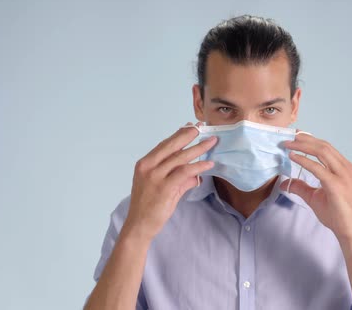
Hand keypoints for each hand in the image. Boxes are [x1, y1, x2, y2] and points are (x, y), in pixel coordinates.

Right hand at [122, 122, 215, 242]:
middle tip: (203, 127)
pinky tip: (209, 164)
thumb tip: (195, 175)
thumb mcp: (164, 189)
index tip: (191, 126)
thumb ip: (179, 180)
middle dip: (189, 135)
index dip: (179, 134)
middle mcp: (148, 167)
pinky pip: (185, 172)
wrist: (139, 226)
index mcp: (145, 164)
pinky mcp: (164, 187)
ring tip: (212, 142)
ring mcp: (155, 176)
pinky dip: (198, 166)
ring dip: (198, 148)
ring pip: (180, 157)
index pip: (164, 144)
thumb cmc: (149, 208)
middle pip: (172, 145)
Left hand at [280, 133, 351, 240]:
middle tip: (289, 136)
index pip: (326, 148)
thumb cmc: (337, 214)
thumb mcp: (315, 197)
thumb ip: (302, 187)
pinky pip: (318, 168)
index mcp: (344, 168)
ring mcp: (343, 175)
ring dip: (303, 146)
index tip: (296, 136)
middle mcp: (345, 168)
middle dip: (305, 139)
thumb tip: (285, 183)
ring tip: (289, 144)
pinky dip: (304, 160)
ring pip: (322, 152)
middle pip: (324, 146)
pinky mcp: (336, 185)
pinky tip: (293, 157)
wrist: (350, 230)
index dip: (310, 140)